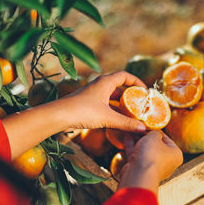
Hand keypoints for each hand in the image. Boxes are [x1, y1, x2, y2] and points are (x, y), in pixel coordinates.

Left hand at [3, 71, 146, 158]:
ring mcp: (92, 94)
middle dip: (130, 95)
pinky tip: (117, 120)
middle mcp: (99, 85)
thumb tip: (143, 129)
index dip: (136, 82)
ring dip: (121, 104)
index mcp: (105, 82)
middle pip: (119, 86)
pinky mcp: (87, 103)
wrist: (58, 116)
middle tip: (140, 104)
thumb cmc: (83, 111)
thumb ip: (126, 123)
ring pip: (111, 97)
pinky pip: (105, 104)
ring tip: (131, 114)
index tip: (145, 91)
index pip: (125, 75)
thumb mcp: (107, 118)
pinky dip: (113, 110)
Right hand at [117, 131, 182, 193]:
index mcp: (175, 155)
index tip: (149, 125)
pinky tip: (127, 136)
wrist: (138, 175)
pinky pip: (137, 155)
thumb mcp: (154, 137)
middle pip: (155, 145)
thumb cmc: (151, 156)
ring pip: (145, 150)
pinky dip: (132, 146)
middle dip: (145, 135)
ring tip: (132, 129)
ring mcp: (153, 167)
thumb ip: (154, 132)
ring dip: (138, 140)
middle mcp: (166, 163)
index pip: (167, 139)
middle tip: (139, 127)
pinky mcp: (141, 170)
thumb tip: (151, 131)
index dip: (156, 130)